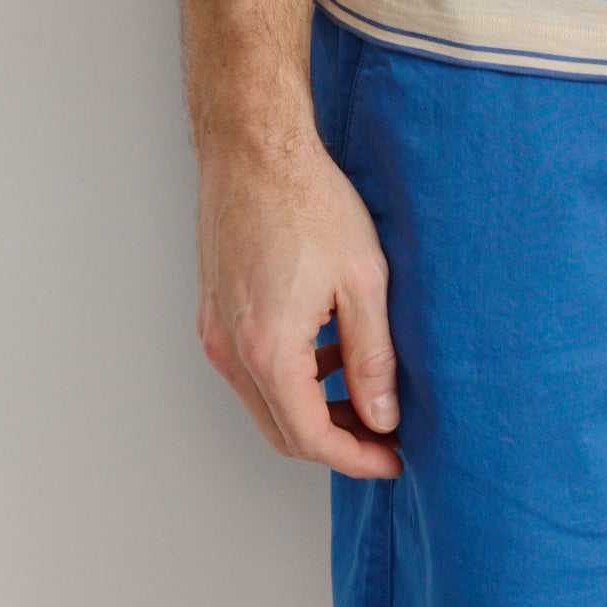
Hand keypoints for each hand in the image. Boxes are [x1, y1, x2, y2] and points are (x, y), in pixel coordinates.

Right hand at [194, 125, 402, 476]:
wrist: (255, 149)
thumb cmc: (308, 200)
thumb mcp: (363, 280)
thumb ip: (372, 357)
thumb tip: (383, 417)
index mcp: (268, 349)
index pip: (311, 437)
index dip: (357, 457)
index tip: (393, 458)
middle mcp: (230, 351)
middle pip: (282, 432)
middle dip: (336, 441)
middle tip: (383, 433)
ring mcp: (215, 332)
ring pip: (263, 404)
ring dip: (311, 411)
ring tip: (362, 391)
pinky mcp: (213, 313)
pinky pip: (249, 371)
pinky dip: (288, 380)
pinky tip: (326, 351)